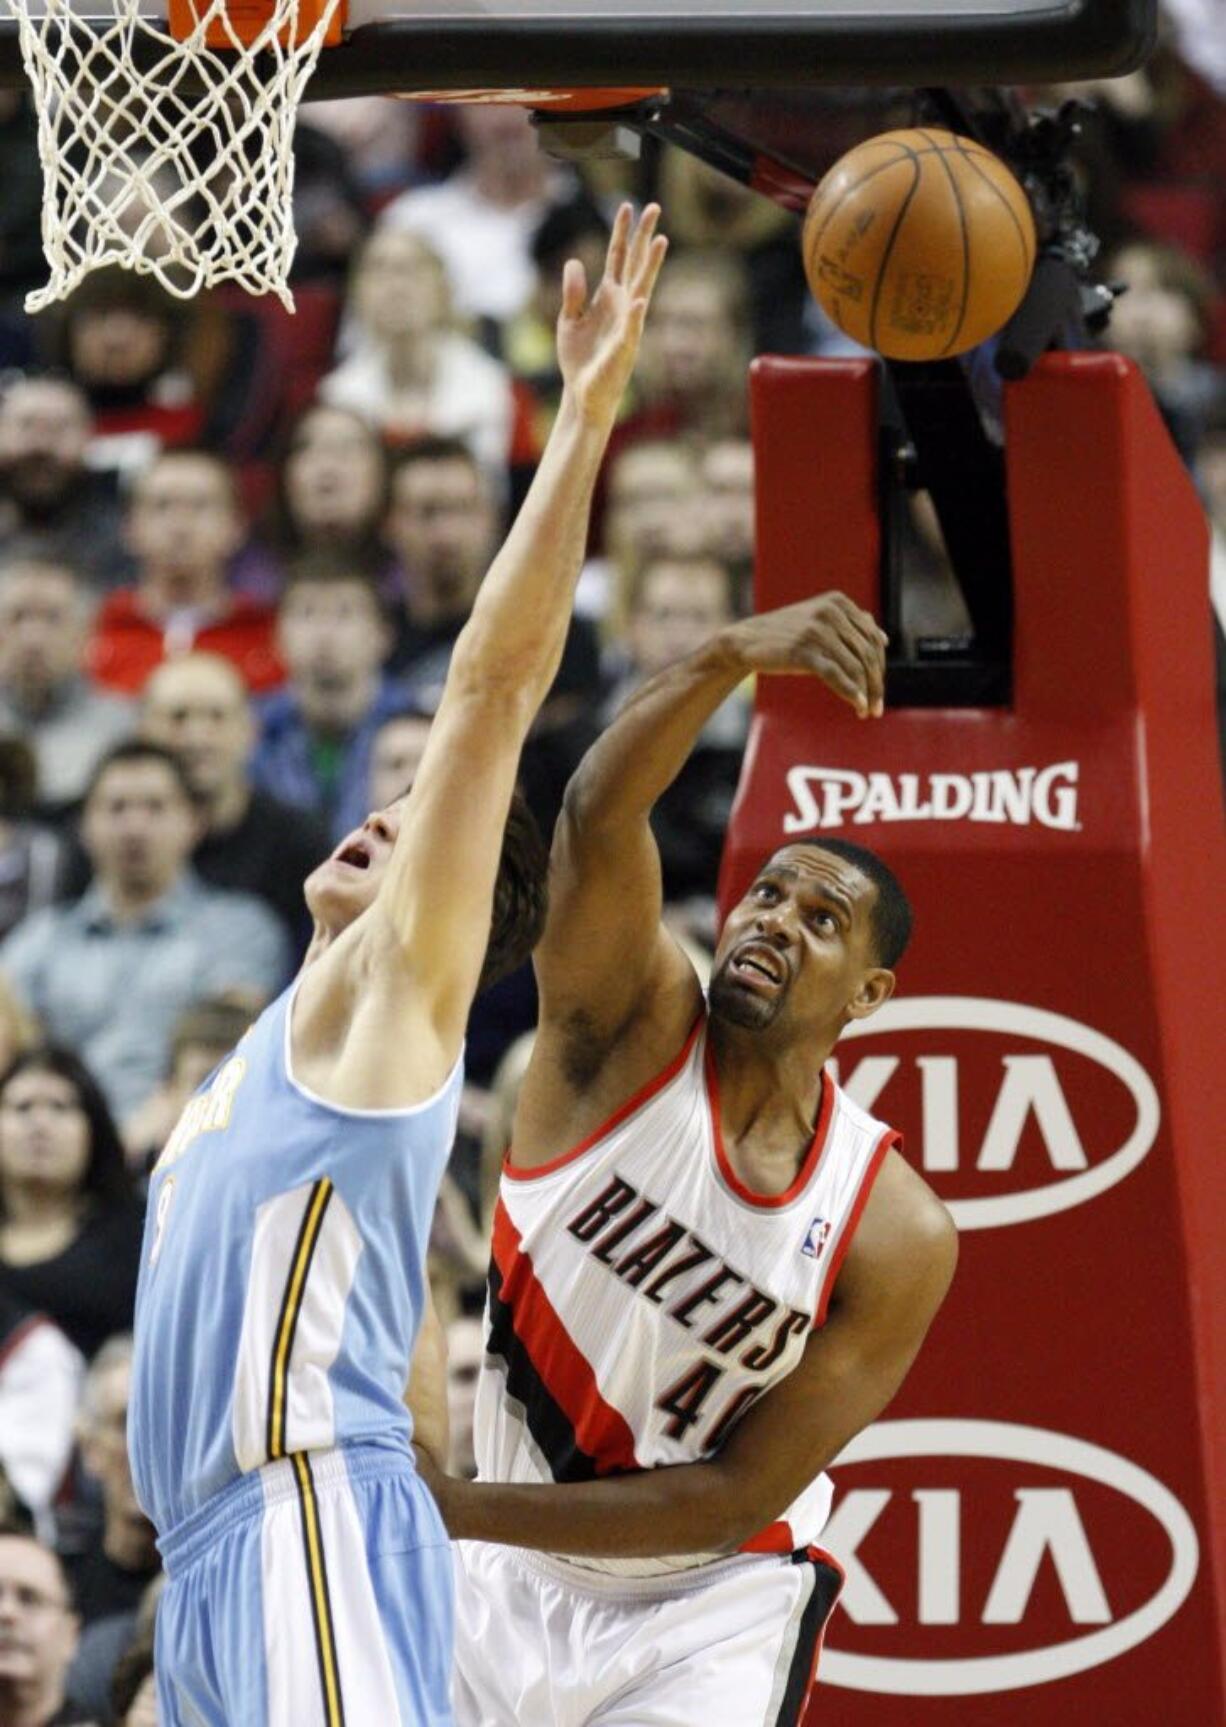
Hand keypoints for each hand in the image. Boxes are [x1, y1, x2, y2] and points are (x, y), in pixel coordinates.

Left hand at [557, 202, 668, 426]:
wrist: (582, 393)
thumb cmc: (578, 359)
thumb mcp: (568, 319)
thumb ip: (573, 292)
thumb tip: (575, 261)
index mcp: (608, 297)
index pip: (617, 257)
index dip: (621, 232)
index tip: (627, 206)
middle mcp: (622, 305)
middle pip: (635, 264)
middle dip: (643, 236)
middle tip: (654, 207)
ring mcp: (627, 325)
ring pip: (642, 289)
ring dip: (651, 266)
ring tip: (660, 241)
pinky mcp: (624, 348)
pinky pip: (630, 329)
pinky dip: (634, 316)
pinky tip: (639, 300)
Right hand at [725, 592, 887, 717]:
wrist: (746, 640)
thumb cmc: (785, 634)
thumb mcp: (819, 621)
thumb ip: (851, 625)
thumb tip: (884, 638)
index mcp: (838, 603)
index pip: (872, 638)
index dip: (880, 666)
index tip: (878, 688)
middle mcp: (831, 613)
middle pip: (867, 654)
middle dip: (876, 684)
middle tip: (877, 707)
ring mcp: (817, 631)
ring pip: (855, 667)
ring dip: (866, 693)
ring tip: (867, 711)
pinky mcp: (803, 651)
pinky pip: (836, 675)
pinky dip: (850, 693)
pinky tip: (857, 706)